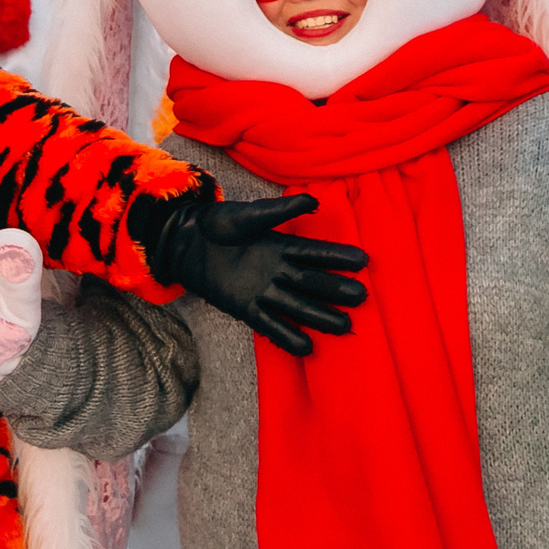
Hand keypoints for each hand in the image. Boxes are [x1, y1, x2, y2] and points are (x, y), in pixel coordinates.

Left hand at [130, 189, 368, 356]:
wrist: (185, 241)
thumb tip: (314, 200)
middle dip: (335, 289)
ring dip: (319, 316)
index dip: (337, 257)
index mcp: (281, 246)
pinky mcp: (244, 307)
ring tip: (344, 326)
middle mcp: (277, 271)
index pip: (315, 253)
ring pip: (296, 305)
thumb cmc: (218, 224)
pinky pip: (269, 324)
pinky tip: (308, 348)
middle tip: (362, 297)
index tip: (363, 260)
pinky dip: (286, 336)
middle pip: (311, 282)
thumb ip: (279, 211)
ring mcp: (262, 290)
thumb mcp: (248, 215)